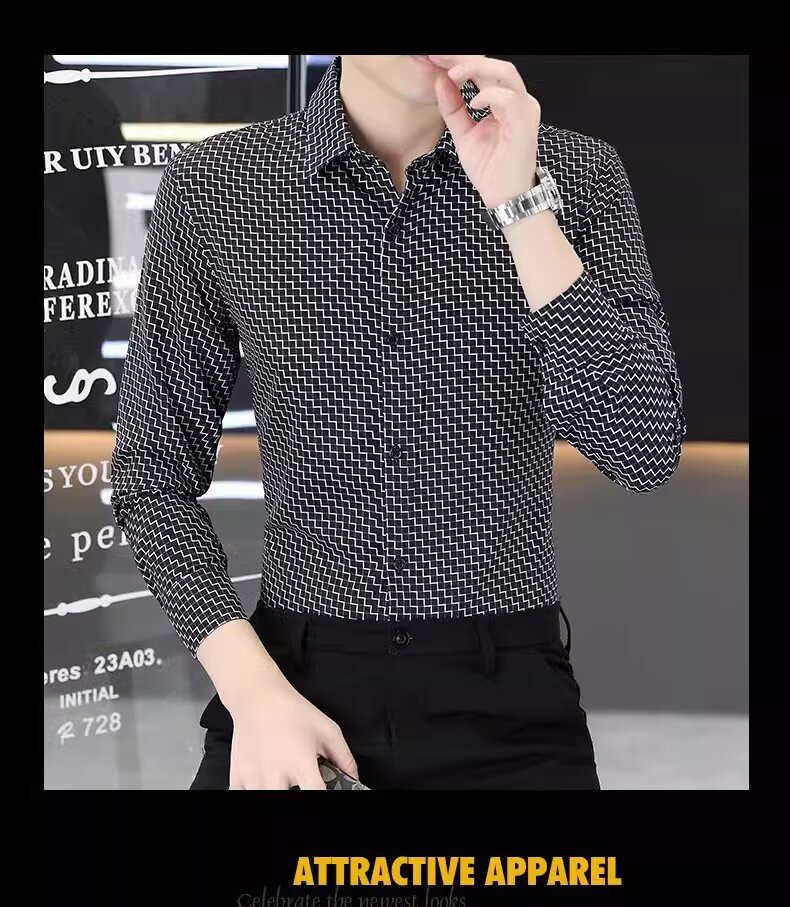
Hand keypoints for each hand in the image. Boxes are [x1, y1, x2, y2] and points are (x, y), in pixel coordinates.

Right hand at [227, 674, 357, 789]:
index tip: (325, 791)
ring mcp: (254, 778)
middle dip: (298, 794)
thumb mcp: (328, 729)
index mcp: (301, 764)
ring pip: (267, 802)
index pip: (316, 796)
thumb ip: (344, 758)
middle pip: (289, 803)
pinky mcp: (238, 778)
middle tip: (301, 783)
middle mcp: (276, 775)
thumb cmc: (292, 711)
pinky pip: (245, 798)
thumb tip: (353, 778)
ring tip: (283, 781)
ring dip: (278, 793)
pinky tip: (264, 781)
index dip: (324, 797)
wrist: (258, 697)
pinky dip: (255, 792)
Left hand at [429, 54, 540, 208]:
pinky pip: (508, 99)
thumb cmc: (491, 169)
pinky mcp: (524, 126)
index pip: (484, 71)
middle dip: (464, 59)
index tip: (435, 58)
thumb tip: (440, 81)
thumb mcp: (463, 135)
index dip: (460, 62)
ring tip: (452, 73)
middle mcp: (518, 101)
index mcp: (505, 101)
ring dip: (476, 68)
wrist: (505, 197)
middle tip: (439, 57)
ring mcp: (524, 111)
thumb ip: (453, 108)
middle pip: (494, 65)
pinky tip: (472, 102)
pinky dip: (488, 95)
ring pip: (504, 73)